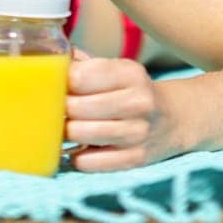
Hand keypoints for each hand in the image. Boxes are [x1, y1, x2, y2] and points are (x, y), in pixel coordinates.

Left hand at [64, 47, 177, 171]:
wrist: (175, 119)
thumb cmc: (132, 91)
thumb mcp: (116, 69)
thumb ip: (82, 63)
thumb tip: (47, 61)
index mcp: (130, 73)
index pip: (78, 77)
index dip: (59, 83)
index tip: (57, 86)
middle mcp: (138, 102)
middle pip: (75, 107)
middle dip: (58, 109)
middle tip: (55, 109)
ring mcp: (137, 133)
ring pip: (78, 134)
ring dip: (65, 132)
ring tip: (67, 126)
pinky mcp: (134, 159)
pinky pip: (87, 162)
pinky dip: (76, 156)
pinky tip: (81, 147)